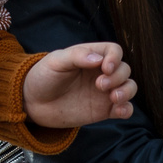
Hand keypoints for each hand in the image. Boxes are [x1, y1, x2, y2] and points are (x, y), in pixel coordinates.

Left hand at [22, 43, 136, 128]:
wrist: (33, 103)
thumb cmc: (43, 77)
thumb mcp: (56, 61)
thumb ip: (77, 56)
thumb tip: (99, 59)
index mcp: (91, 56)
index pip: (114, 51)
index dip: (115, 58)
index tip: (105, 68)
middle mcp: (101, 73)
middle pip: (124, 69)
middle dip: (118, 77)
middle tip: (100, 85)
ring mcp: (104, 92)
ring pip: (129, 87)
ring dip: (127, 91)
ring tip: (113, 98)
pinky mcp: (104, 110)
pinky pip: (124, 109)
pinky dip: (127, 110)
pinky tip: (118, 111)